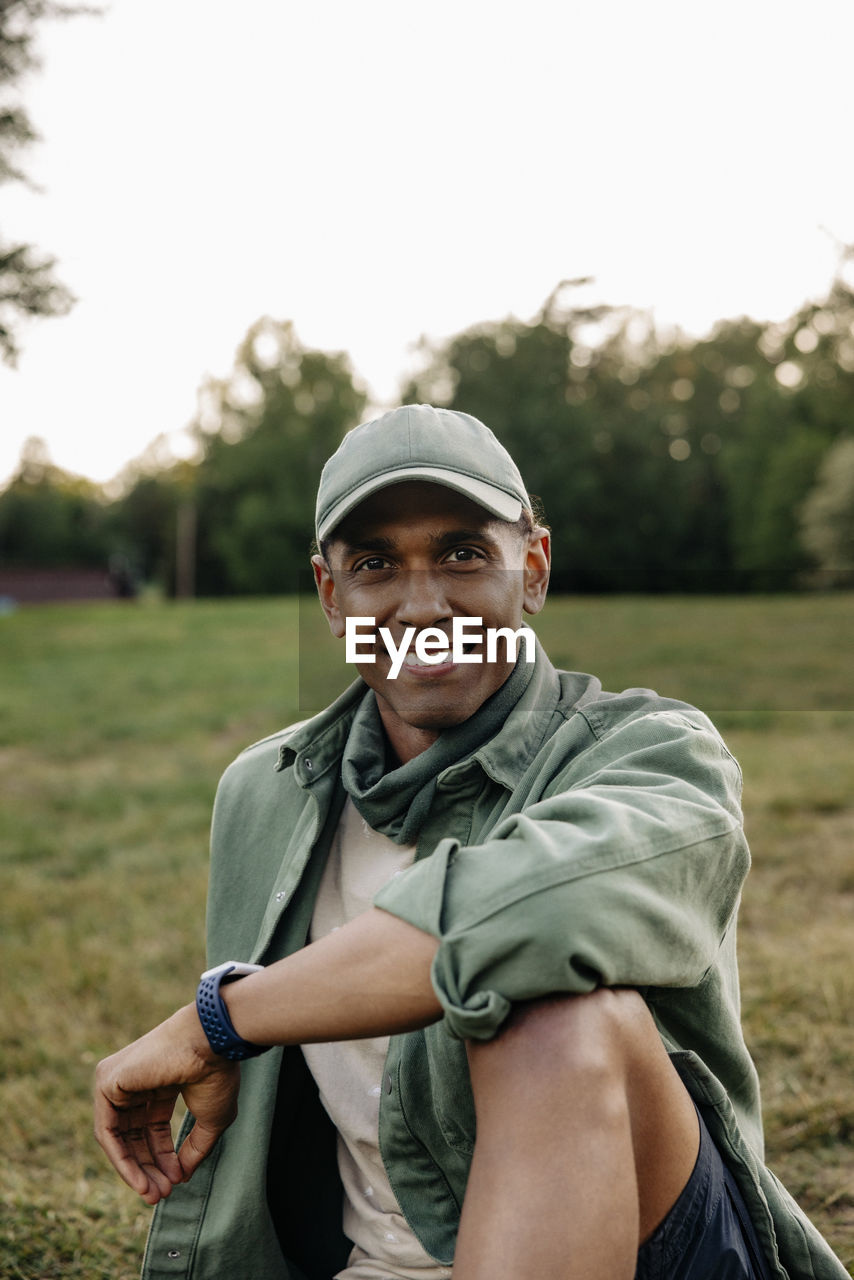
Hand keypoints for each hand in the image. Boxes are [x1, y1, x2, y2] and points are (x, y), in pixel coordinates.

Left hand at [94, 1003, 240, 1204]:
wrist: (210, 1044)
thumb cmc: (215, 1073)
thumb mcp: (211, 1120)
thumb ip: (195, 1149)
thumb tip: (181, 1177)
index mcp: (160, 1082)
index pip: (152, 1128)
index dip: (163, 1159)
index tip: (176, 1182)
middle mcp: (136, 1082)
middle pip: (134, 1135)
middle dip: (147, 1169)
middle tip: (160, 1195)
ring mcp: (118, 1080)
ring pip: (118, 1137)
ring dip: (135, 1170)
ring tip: (153, 1194)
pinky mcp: (107, 1082)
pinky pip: (107, 1131)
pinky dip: (121, 1160)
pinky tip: (139, 1180)